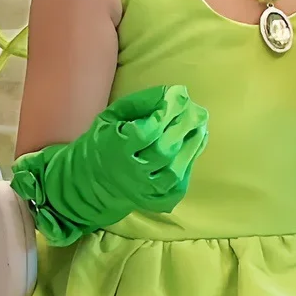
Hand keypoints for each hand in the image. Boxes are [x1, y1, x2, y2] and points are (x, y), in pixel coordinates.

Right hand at [96, 85, 209, 212]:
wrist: (94, 181)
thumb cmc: (105, 140)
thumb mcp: (113, 116)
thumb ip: (140, 103)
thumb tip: (174, 93)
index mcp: (114, 149)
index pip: (145, 132)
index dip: (166, 113)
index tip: (180, 95)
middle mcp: (130, 173)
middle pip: (163, 151)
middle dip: (184, 127)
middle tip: (198, 111)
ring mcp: (143, 191)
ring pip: (174, 171)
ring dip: (192, 147)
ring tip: (201, 128)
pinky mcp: (155, 202)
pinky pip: (178, 186)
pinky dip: (189, 165)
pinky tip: (194, 147)